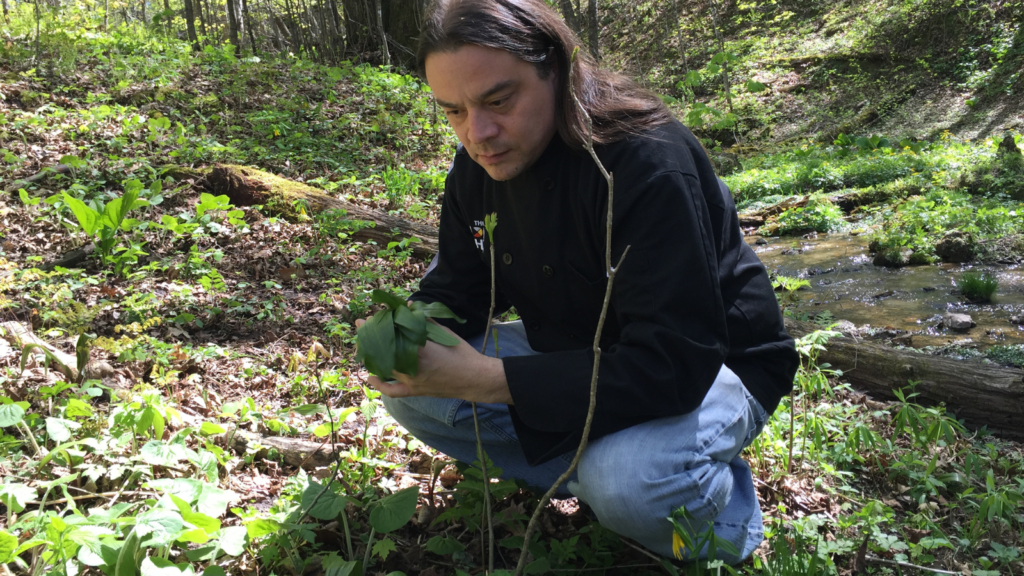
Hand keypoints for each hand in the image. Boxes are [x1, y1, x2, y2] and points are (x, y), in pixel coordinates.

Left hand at [354, 318, 512, 403]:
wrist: (475, 379)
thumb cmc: (462, 353)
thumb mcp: (444, 332)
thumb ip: (424, 320)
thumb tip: (409, 306)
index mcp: (419, 349)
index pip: (391, 336)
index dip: (376, 328)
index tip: (364, 320)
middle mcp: (411, 366)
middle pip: (383, 351)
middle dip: (370, 339)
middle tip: (364, 329)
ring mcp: (411, 381)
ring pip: (384, 368)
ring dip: (374, 356)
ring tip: (368, 345)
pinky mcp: (415, 391)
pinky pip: (393, 390)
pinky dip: (380, 384)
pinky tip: (371, 375)